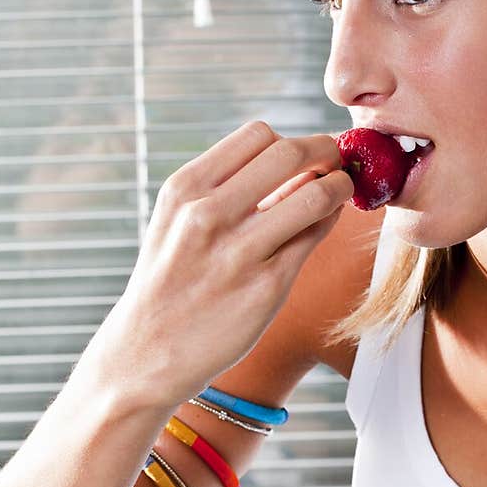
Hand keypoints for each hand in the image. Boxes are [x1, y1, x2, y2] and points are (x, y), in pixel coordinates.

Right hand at [89, 121, 352, 408]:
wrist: (148, 351)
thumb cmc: (171, 280)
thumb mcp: (176, 220)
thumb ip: (225, 186)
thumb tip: (294, 159)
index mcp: (184, 189)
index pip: (257, 135)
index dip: (292, 139)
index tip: (308, 151)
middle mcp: (207, 214)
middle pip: (290, 153)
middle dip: (325, 151)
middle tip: (337, 162)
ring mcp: (239, 252)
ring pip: (314, 194)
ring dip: (338, 186)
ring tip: (339, 191)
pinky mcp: (267, 287)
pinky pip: (314, 238)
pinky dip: (329, 222)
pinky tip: (323, 224)